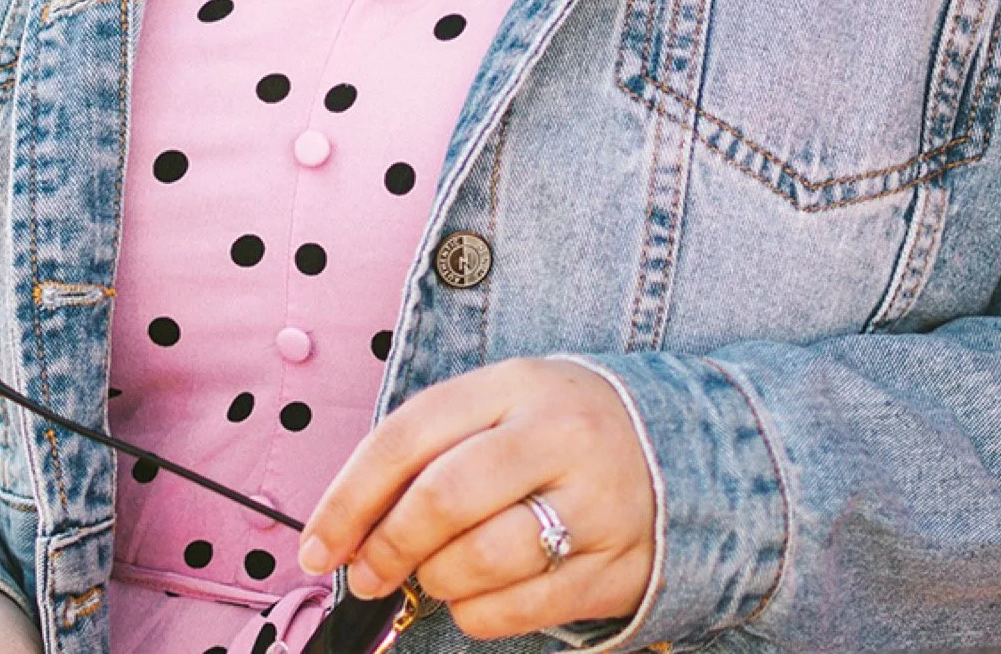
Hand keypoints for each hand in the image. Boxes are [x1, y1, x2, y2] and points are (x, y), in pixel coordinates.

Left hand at [296, 359, 654, 641]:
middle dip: (386, 546)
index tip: (316, 544)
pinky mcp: (616, 567)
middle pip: (443, 498)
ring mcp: (595, 503)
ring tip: (432, 576)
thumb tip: (351, 526)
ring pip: (479, 560)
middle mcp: (559, 436)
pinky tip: (476, 596)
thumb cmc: (560, 430)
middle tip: (365, 573)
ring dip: (434, 581)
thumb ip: (433, 450)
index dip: (350, 497)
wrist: (684, 448)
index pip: (410, 434)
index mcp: (518, 384)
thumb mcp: (503, 405)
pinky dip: (477, 615)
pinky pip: (519, 609)